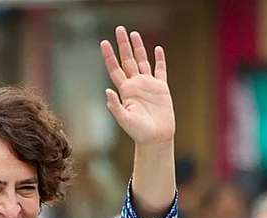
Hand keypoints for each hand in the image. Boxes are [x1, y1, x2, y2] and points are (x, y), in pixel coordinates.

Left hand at [100, 27, 174, 145]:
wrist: (156, 139)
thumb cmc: (139, 132)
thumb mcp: (124, 120)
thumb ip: (115, 106)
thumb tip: (107, 91)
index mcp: (125, 91)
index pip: (115, 69)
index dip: (109, 56)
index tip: (104, 42)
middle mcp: (135, 85)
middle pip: (127, 60)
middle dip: (123, 45)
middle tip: (119, 29)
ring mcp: (148, 85)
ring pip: (142, 61)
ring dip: (138, 48)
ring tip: (133, 34)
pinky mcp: (161, 88)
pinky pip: (160, 70)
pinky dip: (159, 59)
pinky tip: (157, 49)